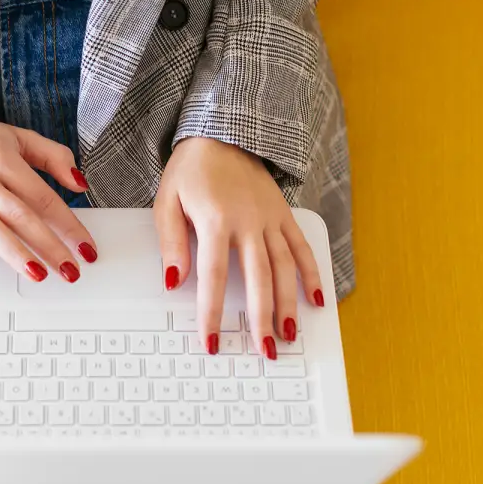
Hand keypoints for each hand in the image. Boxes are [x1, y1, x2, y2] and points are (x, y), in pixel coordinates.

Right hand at [0, 123, 96, 283]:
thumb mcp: (20, 138)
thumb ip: (54, 157)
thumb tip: (80, 184)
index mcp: (3, 158)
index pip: (43, 197)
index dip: (69, 225)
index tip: (86, 248)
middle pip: (20, 216)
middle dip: (49, 245)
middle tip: (70, 271)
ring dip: (14, 254)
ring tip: (37, 275)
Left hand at [154, 137, 324, 358]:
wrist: (223, 133)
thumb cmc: (191, 169)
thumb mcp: (167, 200)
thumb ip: (171, 242)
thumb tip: (174, 281)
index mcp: (215, 220)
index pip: (213, 276)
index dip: (212, 312)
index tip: (211, 341)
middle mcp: (248, 222)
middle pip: (258, 279)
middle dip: (261, 319)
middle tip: (264, 351)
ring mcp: (270, 219)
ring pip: (284, 269)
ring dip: (288, 305)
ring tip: (289, 335)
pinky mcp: (283, 214)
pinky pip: (301, 247)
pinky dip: (311, 273)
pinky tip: (315, 299)